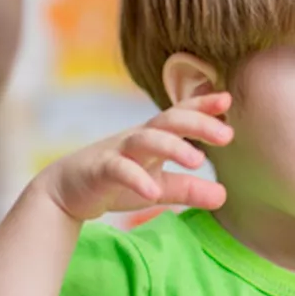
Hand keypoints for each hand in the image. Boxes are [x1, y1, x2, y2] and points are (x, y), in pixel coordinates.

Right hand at [37, 93, 233, 220]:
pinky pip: (119, 170)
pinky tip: (151, 192)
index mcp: (154, 137)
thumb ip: (189, 189)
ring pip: (146, 139)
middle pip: (169, 120)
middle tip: (227, 135)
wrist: (67, 190)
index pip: (181, 114)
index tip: (228, 100)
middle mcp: (138, 137)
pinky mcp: (100, 170)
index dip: (202, 105)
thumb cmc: (117, 182)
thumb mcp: (159, 187)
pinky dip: (136, 179)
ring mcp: (118, 151)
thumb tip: (224, 195)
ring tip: (197, 160)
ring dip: (172, 146)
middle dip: (198, 123)